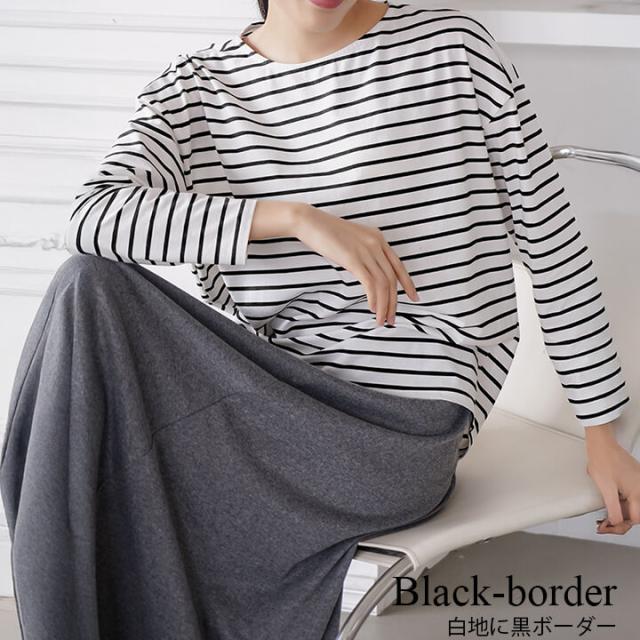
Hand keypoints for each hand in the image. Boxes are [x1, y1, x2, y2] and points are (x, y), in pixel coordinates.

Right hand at [292, 203, 419, 325]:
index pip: (398, 265)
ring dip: (384, 305)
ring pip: (383, 283)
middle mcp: (376, 244)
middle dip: (394, 302)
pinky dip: (374, 298)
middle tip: (392, 319)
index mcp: (378, 239)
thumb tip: (366, 273)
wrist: (309, 221)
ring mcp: (366, 251)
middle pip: (392, 279)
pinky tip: (372, 308)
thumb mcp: (352, 241)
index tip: (414, 298)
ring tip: (381, 320)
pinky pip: (370, 283)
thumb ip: (364, 254)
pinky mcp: (353, 258)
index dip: (408, 284)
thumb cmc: (326, 232)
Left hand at [584, 423, 639, 534]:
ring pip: (634, 506)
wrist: (601, 443)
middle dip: (620, 522)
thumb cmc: (603, 460)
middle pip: (636, 514)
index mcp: (637, 492)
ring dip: (621, 514)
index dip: (620, 525)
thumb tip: (616, 522)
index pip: (635, 519)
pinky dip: (622, 504)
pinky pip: (631, 497)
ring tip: (605, 518)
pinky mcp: (634, 479)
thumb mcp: (605, 488)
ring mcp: (638, 483)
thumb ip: (613, 508)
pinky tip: (611, 506)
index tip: (607, 527)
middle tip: (604, 525)